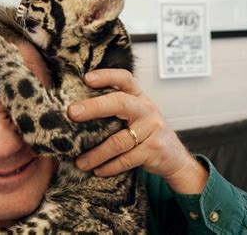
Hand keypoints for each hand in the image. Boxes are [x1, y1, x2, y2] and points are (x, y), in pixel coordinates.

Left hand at [67, 69, 207, 193]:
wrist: (175, 158)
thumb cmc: (146, 134)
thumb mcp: (136, 115)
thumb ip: (115, 110)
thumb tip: (75, 112)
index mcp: (139, 97)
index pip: (125, 79)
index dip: (106, 76)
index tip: (86, 78)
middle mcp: (147, 109)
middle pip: (119, 103)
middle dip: (93, 107)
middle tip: (72, 113)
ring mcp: (152, 129)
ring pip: (118, 141)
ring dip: (96, 154)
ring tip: (80, 162)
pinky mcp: (154, 150)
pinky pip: (126, 160)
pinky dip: (109, 167)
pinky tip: (98, 170)